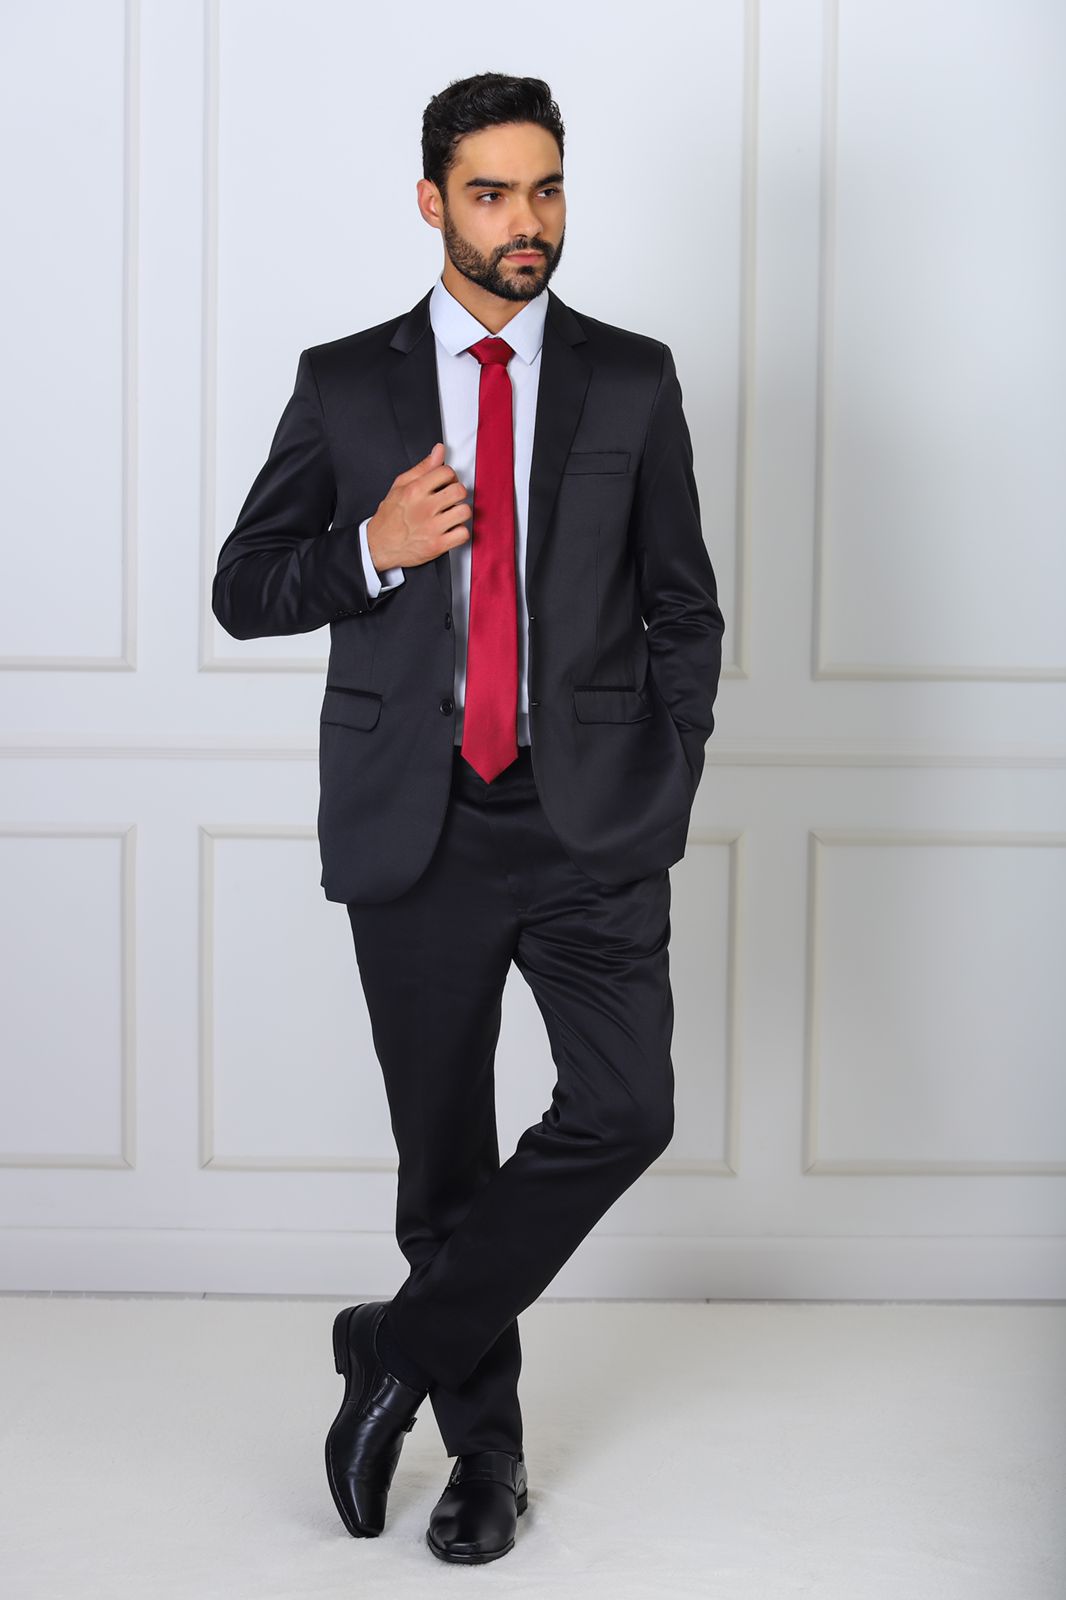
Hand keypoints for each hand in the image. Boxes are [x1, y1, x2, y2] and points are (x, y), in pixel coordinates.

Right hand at [366, 442, 470, 571]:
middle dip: (457, 493)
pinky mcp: (437, 545)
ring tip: (451, 514)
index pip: (446, 472)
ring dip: (460, 512)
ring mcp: (432, 528)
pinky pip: (463, 534)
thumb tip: (439, 451)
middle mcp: (424, 508)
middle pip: (459, 491)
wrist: (378, 545)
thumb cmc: (389, 517)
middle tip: (450, 498)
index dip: (449, 476)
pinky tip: (450, 529)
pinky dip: (460, 532)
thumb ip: (422, 468)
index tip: (445, 483)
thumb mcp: (400, 486)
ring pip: (464, 511)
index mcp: (415, 491)